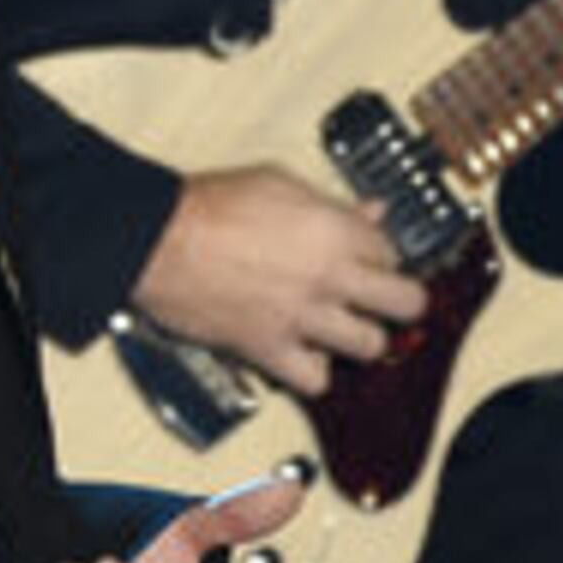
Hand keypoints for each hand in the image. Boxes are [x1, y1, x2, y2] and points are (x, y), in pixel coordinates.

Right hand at [131, 166, 429, 396]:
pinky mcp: (270, 349)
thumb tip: (371, 210)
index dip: (382, 256)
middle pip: (405, 302)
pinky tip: (306, 353)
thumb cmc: (207, 206)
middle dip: (402, 301)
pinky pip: (316, 380)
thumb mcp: (279, 182)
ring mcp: (301, 316)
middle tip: (388, 301)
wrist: (157, 240)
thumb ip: (331, 202)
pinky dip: (315, 372)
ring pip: (371, 345)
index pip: (392, 252)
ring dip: (362, 337)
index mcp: (333, 229)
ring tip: (346, 329)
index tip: (372, 259)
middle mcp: (327, 276)